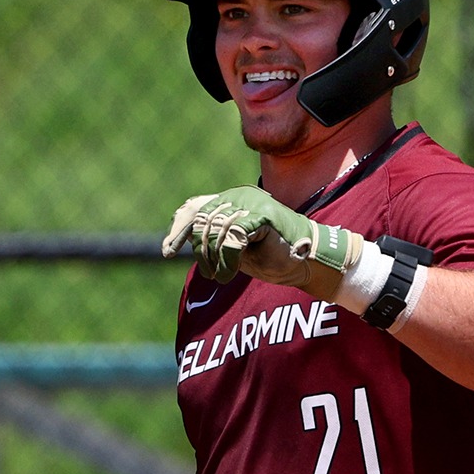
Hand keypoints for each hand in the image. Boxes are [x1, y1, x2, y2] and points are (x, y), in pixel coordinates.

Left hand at [161, 185, 361, 292]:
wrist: (305, 260)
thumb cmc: (269, 255)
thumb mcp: (232, 246)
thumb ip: (211, 238)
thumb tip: (180, 239)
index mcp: (229, 200)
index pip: (194, 208)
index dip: (178, 228)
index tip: (167, 251)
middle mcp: (238, 196)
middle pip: (201, 221)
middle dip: (199, 251)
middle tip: (208, 273)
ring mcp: (250, 203)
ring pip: (215, 230)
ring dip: (214, 259)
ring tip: (221, 277)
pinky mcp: (261, 214)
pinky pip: (233, 237)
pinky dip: (228, 259)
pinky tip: (230, 273)